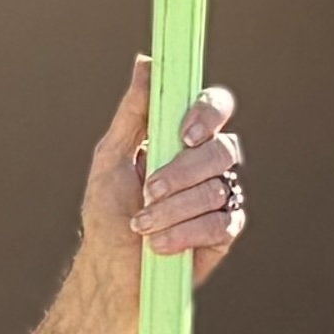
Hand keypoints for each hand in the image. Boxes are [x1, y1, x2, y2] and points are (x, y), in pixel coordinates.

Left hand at [80, 60, 244, 294]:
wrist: (111, 270)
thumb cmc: (108, 214)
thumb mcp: (111, 157)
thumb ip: (132, 111)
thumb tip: (146, 63)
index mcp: (184, 139)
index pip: (215, 107)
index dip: (208, 113)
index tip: (184, 134)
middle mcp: (208, 164)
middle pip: (222, 150)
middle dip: (180, 173)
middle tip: (147, 192)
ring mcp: (220, 197)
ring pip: (217, 189)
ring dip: (173, 209)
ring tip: (143, 225)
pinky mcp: (225, 232)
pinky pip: (221, 224)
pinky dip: (185, 233)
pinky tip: (160, 245)